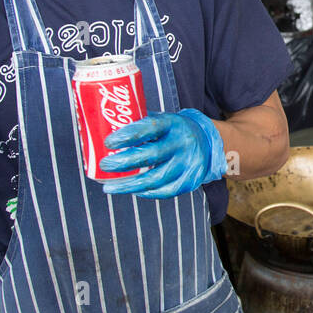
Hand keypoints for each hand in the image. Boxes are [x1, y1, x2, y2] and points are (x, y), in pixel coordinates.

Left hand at [100, 108, 226, 198]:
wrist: (208, 141)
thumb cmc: (172, 131)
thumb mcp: (161, 120)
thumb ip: (139, 124)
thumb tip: (104, 128)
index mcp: (173, 123)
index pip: (149, 128)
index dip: (127, 136)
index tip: (108, 142)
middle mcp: (183, 143)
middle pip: (151, 156)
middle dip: (124, 163)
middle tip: (104, 165)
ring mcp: (189, 163)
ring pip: (156, 179)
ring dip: (129, 185)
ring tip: (109, 187)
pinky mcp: (191, 180)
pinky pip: (166, 191)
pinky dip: (148, 193)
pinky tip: (134, 191)